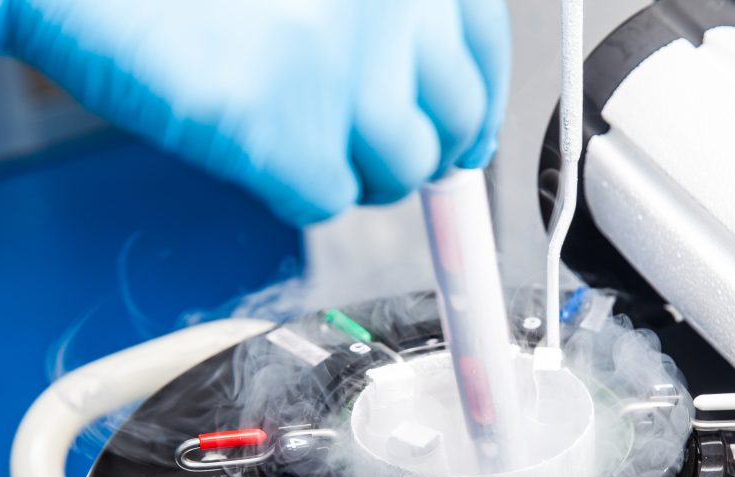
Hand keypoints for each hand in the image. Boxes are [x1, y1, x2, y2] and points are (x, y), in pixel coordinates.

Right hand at [0, 0, 510, 224]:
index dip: (476, 105)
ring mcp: (348, 79)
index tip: (464, 134)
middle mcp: (393, 15)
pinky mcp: (294, 141)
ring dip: (356, 173)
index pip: (483, 52)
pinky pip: (329, 201)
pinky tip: (252, 142)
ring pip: (399, 175)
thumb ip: (386, 26)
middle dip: (414, 149)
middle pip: (448, 125)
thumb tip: (444, 110)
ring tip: (293, 133)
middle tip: (365, 145)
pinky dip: (294, 187)